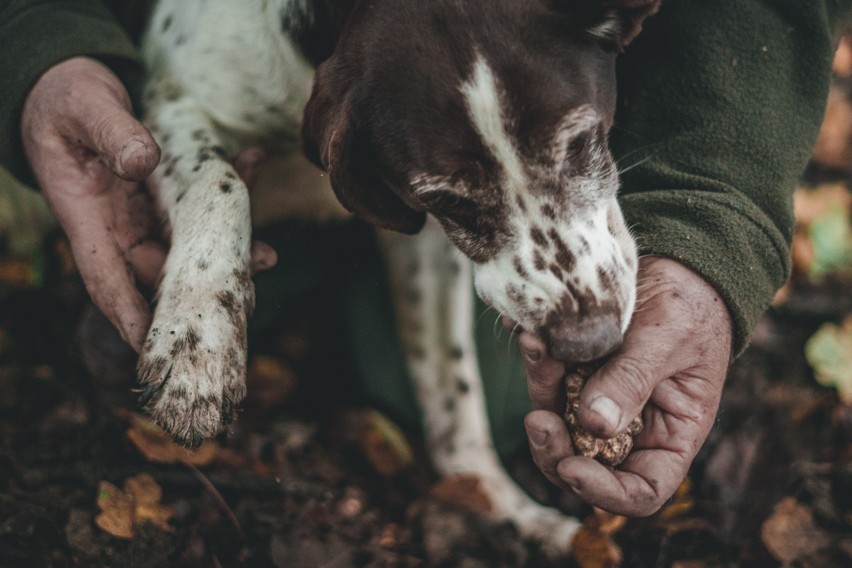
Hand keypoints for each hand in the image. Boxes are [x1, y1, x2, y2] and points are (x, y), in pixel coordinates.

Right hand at [21, 57, 275, 351]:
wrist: (69, 88)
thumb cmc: (66, 101)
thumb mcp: (84, 109)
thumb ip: (111, 134)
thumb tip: (141, 162)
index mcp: (87, 218)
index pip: (108, 279)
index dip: (132, 316)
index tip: (158, 346)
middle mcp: (118, 226)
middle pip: (160, 271)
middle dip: (201, 289)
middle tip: (245, 296)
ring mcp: (144, 214)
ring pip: (189, 243)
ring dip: (228, 247)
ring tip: (267, 253)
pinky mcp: (165, 197)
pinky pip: (200, 203)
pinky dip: (227, 190)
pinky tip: (251, 164)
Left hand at [520, 256, 731, 515]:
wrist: (677, 264)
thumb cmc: (690, 306)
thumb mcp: (668, 340)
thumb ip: (632, 381)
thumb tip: (593, 425)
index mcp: (670, 436)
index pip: (640, 490)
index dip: (605, 492)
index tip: (572, 468)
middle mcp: (632, 428)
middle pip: (584, 464)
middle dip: (554, 449)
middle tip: (536, 420)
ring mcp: (599, 401)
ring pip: (557, 421)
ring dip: (540, 392)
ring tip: (535, 347)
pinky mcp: (576, 373)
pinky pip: (549, 379)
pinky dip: (538, 361)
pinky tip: (531, 334)